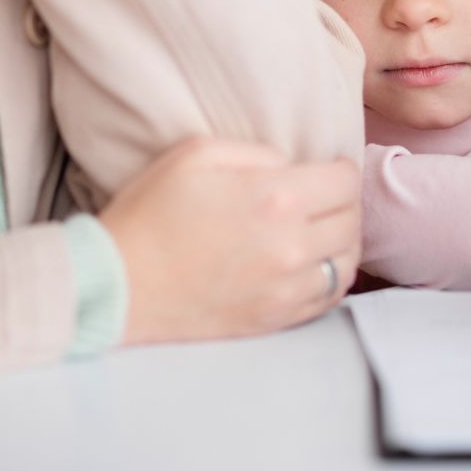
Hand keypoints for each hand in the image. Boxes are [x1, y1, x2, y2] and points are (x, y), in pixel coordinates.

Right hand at [97, 137, 361, 344]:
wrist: (117, 284)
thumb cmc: (150, 212)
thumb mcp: (196, 153)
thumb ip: (257, 152)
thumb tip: (291, 167)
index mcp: (276, 197)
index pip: (347, 181)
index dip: (340, 169)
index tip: (325, 169)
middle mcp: (291, 244)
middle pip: (353, 220)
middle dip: (344, 203)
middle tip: (324, 198)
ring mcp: (286, 287)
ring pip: (348, 262)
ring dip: (343, 242)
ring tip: (323, 231)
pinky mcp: (276, 318)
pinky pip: (329, 298)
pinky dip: (329, 277)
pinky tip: (312, 265)